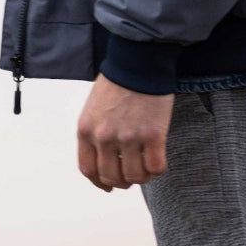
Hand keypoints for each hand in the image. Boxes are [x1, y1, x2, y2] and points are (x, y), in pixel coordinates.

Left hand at [77, 73, 173, 191]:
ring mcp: (129, 138)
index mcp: (86, 130)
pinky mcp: (153, 135)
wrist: (139, 60)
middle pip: (111, 177)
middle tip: (132, 174)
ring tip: (147, 166)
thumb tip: (105, 158)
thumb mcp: (94, 107)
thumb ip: (95, 132)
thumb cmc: (118, 80)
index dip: (100, 182)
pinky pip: (156, 167)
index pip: (89, 170)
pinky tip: (159, 159)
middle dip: (123, 181)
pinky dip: (158, 169)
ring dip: (142, 176)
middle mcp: (104, 138)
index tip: (109, 185)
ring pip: (135, 177)